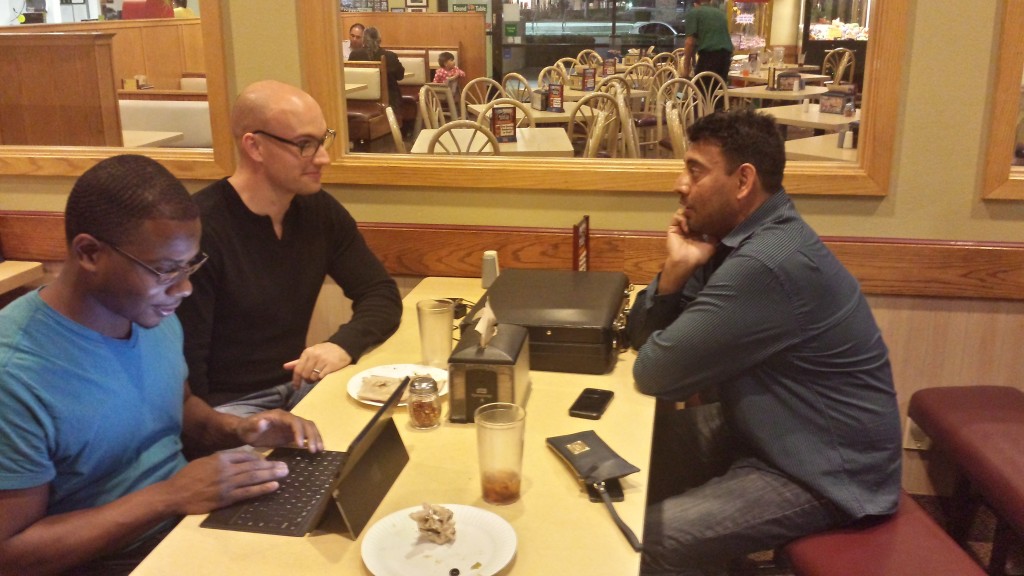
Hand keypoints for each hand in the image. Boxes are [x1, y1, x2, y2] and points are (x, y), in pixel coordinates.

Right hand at [165, 450, 289, 514]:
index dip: (259, 458)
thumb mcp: (204, 461)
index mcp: (220, 458)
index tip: (269, 460)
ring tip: (284, 473)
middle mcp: (226, 469)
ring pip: (253, 477)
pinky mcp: (226, 498)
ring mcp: (227, 484)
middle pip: (253, 466)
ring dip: (271, 475)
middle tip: (286, 465)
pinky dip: (262, 489)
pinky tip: (274, 486)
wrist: (174, 494)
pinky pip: (248, 492)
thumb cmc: (187, 477)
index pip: (245, 456)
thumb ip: (221, 459)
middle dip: (271, 465)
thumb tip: (237, 459)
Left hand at [235, 409, 323, 452]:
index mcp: (280, 416)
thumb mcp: (248, 427)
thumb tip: (262, 421)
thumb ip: (255, 425)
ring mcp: (292, 426)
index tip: (300, 445)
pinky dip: (313, 441)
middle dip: (312, 436)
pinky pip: (306, 435)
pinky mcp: (292, 434)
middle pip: (306, 424)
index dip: (299, 431)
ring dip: (316, 438)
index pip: (294, 421)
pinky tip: (316, 450)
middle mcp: (289, 419)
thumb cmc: (247, 429)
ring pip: (309, 428)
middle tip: (314, 450)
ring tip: (319, 450)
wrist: (247, 431)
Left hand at [283, 342, 351, 387]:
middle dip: (307, 379)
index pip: (298, 369)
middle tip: (311, 379)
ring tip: (319, 375)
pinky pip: (322, 377)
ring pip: (313, 377)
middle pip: (305, 375)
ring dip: (315, 379)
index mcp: (307, 352)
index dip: (296, 380)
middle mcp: (314, 356)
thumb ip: (298, 361)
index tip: (296, 387)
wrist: (342, 347)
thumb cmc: (324, 352)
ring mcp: (323, 360)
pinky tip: (324, 374)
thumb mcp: (310, 353)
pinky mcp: (331, 365)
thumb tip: (285, 367)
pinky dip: (322, 378)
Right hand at [658, 209, 717, 293]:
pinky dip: (682, 218)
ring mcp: (680, 228)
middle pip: (691, 214)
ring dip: (688, 214)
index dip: (703, 215)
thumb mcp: (712, 246)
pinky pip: (676, 217)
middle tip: (700, 211)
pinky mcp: (673, 228)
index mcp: (697, 233)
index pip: (699, 220)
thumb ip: (715, 237)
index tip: (709, 212)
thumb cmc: (699, 256)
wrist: (686, 261)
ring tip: (692, 219)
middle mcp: (688, 229)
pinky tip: (686, 226)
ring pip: (683, 213)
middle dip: (695, 211)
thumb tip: (718, 227)